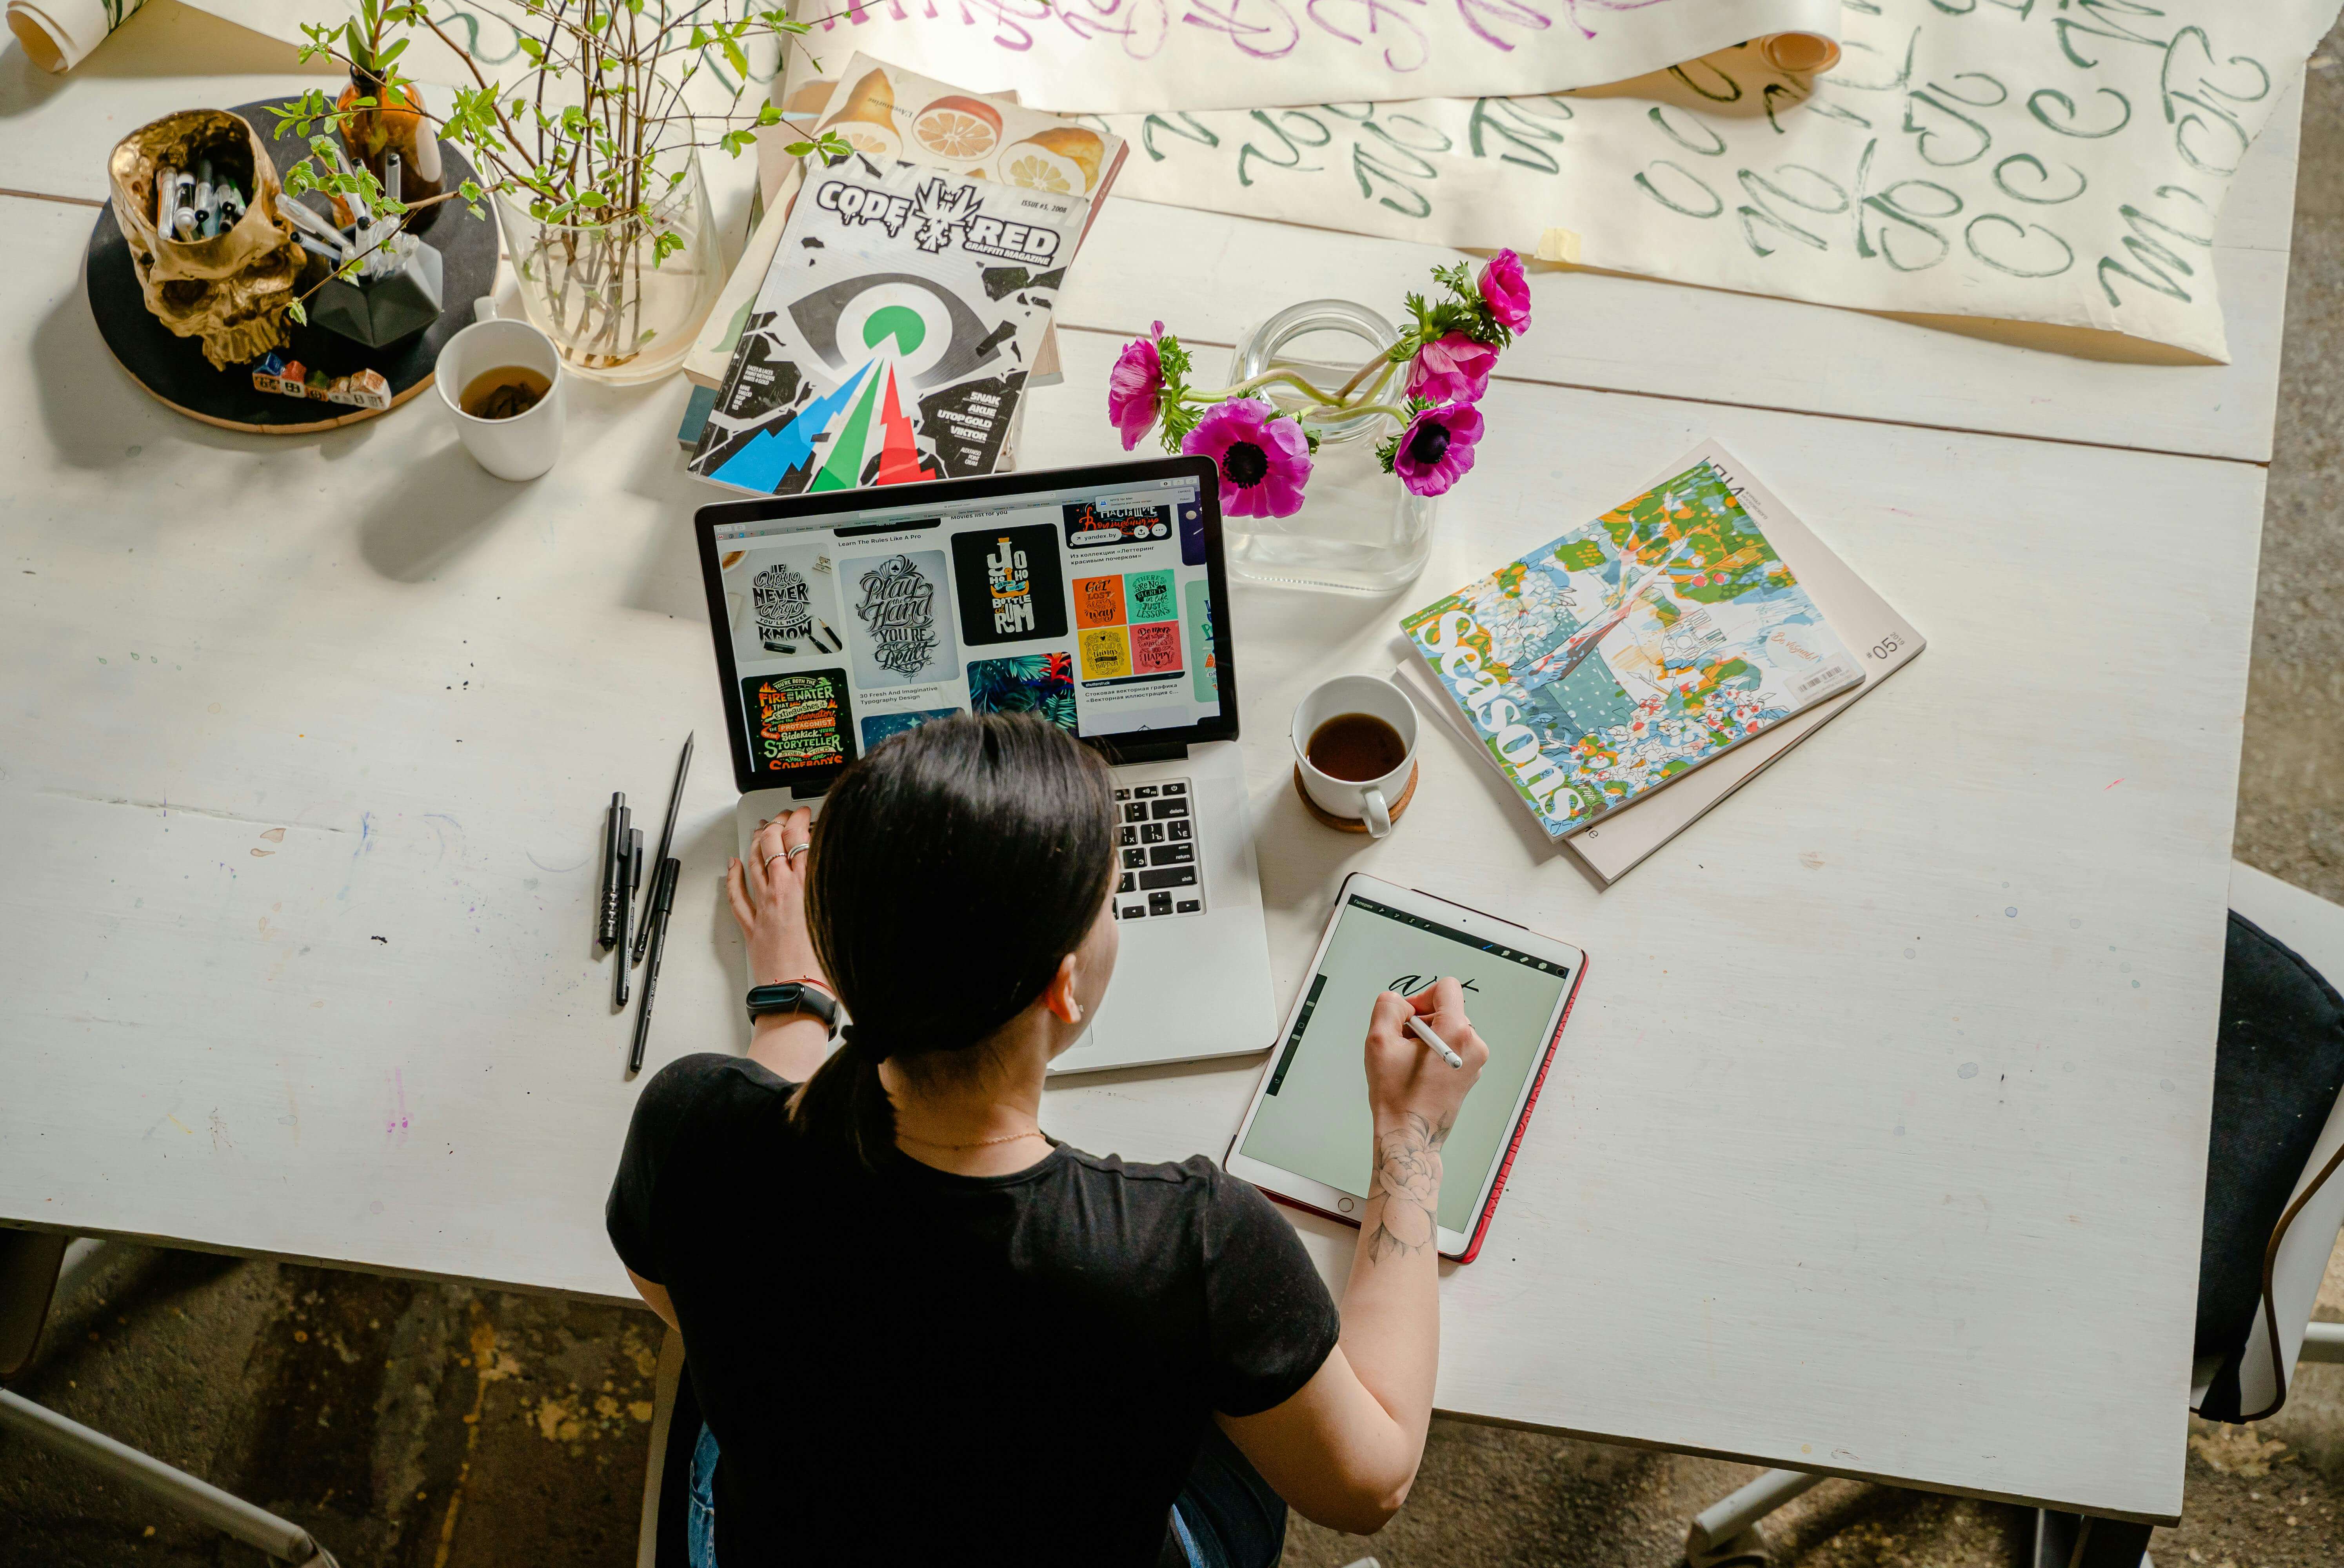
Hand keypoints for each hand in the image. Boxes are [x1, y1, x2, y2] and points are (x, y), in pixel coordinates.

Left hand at [726, 809, 826, 991]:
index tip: (804, 813)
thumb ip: (837, 887)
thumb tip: (838, 868)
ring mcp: (764, 906)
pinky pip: (736, 894)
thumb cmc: (825, 963)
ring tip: (762, 829)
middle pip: (774, 844)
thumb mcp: (842, 915)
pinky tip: (734, 864)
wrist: (801, 993)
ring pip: (754, 862)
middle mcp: (783, 891)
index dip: (800, 819)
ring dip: (757, 841)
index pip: (800, 838)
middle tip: (784, 816)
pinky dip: (734, 875)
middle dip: (778, 823)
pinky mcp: (752, 925)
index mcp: (808, 885)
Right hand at [1362, 978, 1487, 1141]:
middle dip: (1421, 1021)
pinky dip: (1434, 1051)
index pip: (1447, 988)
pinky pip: (1452, 1047)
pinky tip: (1418, 1072)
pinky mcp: (1470, 1073)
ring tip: (1409, 1062)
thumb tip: (1401, 1002)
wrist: (1409, 1135)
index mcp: (1457, 1031)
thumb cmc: (1396, 1094)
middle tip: (1402, 1045)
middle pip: (1446, 1010)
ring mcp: (1475, 1061)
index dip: (1421, 996)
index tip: (1407, 1018)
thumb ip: (1388, 1007)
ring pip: (1448, 1029)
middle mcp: (1474, 1045)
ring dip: (1426, 1037)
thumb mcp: (1379, 1040)